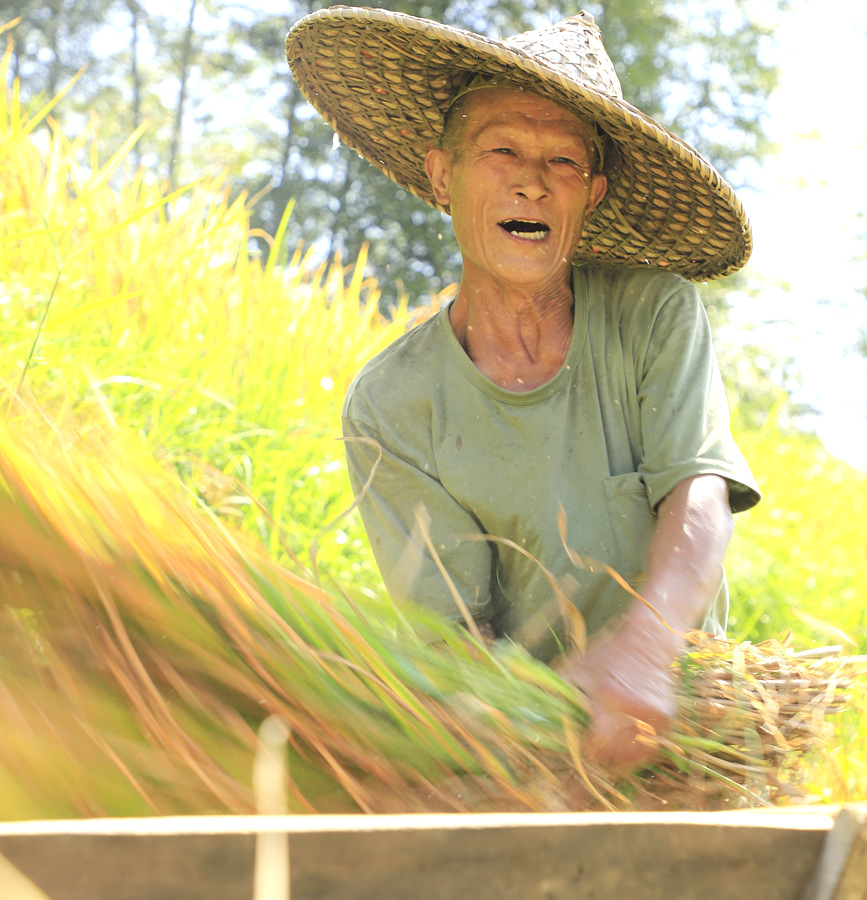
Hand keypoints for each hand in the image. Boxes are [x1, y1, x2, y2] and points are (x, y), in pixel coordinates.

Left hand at [556, 616, 679, 772]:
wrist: (648, 643)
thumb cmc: (607, 656)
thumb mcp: (577, 670)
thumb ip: (558, 694)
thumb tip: (537, 718)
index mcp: (608, 698)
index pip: (597, 745)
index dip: (586, 755)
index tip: (577, 759)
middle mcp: (634, 711)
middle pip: (616, 756)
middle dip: (601, 761)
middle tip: (589, 761)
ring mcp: (653, 718)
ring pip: (635, 757)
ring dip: (619, 761)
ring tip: (606, 756)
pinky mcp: (666, 721)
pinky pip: (649, 748)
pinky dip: (636, 752)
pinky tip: (623, 745)